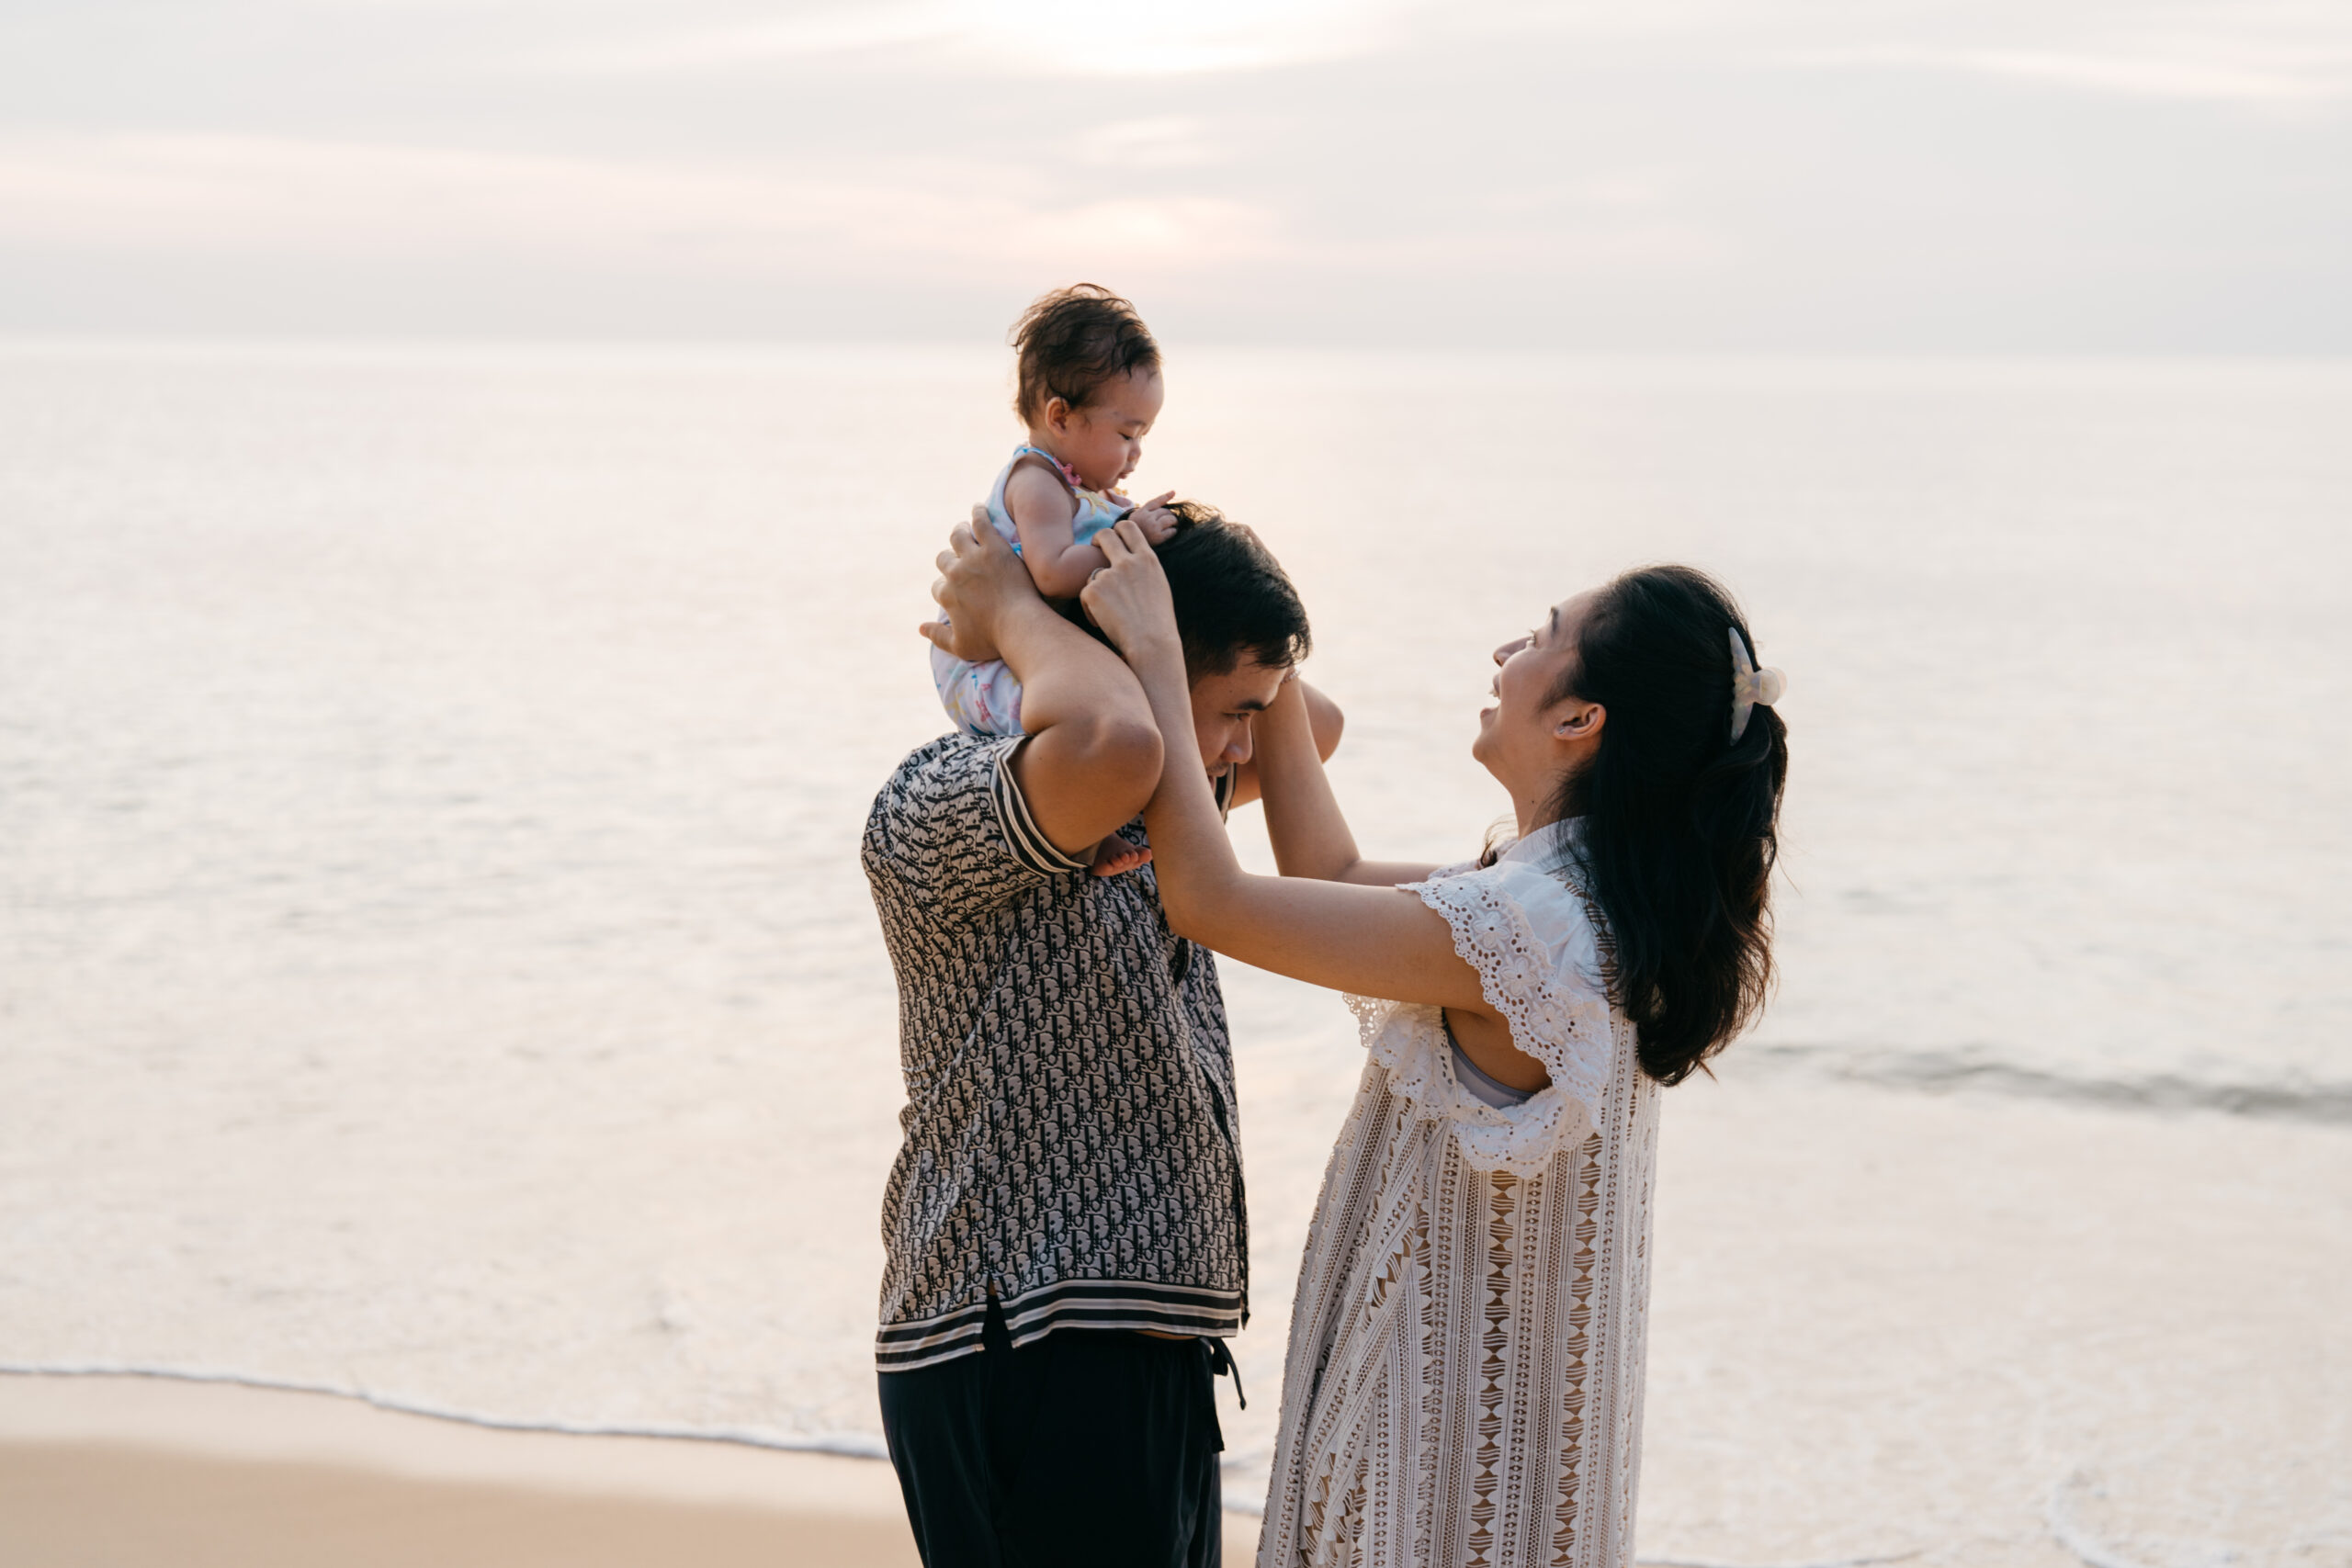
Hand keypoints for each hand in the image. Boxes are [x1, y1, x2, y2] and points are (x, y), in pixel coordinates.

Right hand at [918, 505, 1036, 663]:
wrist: (1020, 627)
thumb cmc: (992, 640)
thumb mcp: (960, 647)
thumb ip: (938, 636)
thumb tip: (920, 628)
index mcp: (946, 595)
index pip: (938, 587)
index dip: (947, 588)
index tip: (957, 590)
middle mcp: (955, 573)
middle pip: (944, 559)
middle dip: (950, 559)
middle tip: (960, 556)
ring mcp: (974, 558)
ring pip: (958, 536)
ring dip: (959, 532)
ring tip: (965, 529)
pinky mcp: (993, 547)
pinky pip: (981, 522)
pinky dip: (978, 513)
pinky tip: (979, 508)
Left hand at [1079, 516, 1181, 671]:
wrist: (1150, 644)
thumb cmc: (1157, 622)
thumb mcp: (1158, 585)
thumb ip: (1142, 568)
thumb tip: (1128, 557)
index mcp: (1147, 559)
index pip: (1129, 527)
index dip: (1117, 530)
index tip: (1113, 540)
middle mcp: (1128, 562)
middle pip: (1105, 535)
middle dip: (1096, 540)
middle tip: (1094, 551)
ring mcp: (1110, 575)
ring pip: (1093, 572)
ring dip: (1096, 588)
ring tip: (1110, 612)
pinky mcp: (1093, 591)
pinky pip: (1085, 594)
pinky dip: (1091, 609)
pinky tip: (1104, 622)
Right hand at [1127, 490, 1178, 544]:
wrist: (1126, 548)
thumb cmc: (1133, 534)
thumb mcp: (1135, 519)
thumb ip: (1146, 512)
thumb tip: (1163, 507)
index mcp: (1141, 512)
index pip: (1155, 502)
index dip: (1165, 496)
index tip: (1173, 492)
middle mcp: (1147, 517)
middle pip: (1165, 511)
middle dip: (1170, 515)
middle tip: (1171, 520)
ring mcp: (1153, 527)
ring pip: (1170, 519)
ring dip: (1174, 522)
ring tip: (1173, 525)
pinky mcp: (1158, 537)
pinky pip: (1171, 531)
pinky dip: (1173, 531)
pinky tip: (1171, 532)